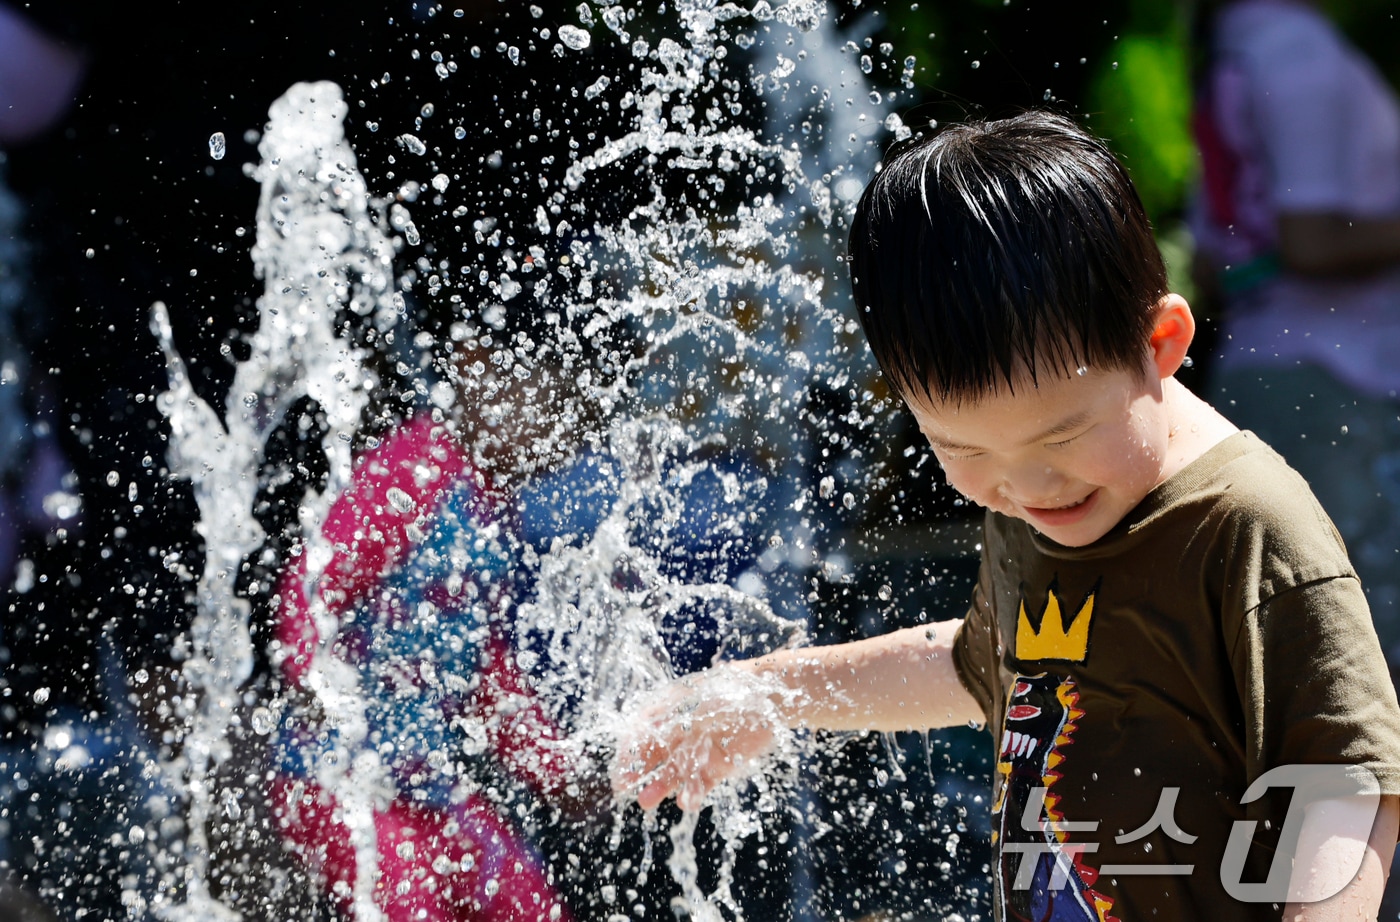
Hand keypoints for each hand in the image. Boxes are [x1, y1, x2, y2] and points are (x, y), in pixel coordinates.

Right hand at [610, 666, 788, 812]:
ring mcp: (699, 751)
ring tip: (647, 801)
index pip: (640, 733)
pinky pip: (699, 784)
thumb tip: (636, 738)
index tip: (619, 767)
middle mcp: (681, 733)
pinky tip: (685, 802)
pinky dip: (692, 794)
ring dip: (660, 787)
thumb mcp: (691, 704)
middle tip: (624, 789)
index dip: (628, 751)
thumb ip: (666, 722)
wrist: (769, 697)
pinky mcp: (719, 766)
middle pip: (653, 756)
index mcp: (670, 711)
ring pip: (673, 774)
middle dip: (637, 772)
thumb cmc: (727, 692)